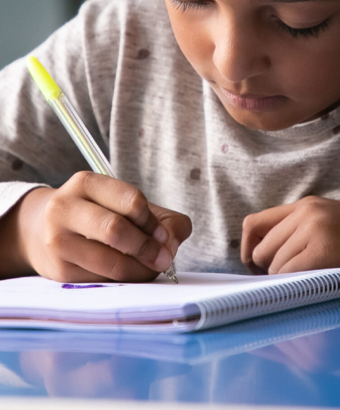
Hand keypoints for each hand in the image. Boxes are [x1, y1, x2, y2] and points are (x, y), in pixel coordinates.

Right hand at [1, 171, 190, 281]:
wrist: (40, 230)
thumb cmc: (95, 214)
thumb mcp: (122, 203)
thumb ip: (159, 217)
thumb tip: (174, 241)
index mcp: (86, 183)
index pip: (131, 200)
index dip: (153, 222)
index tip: (166, 236)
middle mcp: (65, 208)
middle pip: (116, 230)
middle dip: (148, 248)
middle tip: (164, 259)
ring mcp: (58, 241)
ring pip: (110, 262)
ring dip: (140, 270)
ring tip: (151, 269)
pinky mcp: (59, 271)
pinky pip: (102, 281)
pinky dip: (124, 281)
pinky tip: (130, 274)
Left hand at [241, 196, 339, 291]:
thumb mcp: (332, 223)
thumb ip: (301, 231)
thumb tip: (268, 259)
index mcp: (306, 205)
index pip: (255, 223)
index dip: (248, 249)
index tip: (256, 268)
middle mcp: (306, 213)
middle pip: (260, 249)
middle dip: (266, 272)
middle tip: (283, 285)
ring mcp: (313, 230)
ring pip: (273, 266)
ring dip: (284, 283)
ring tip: (306, 287)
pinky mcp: (323, 252)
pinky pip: (290, 275)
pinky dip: (293, 288)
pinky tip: (310, 290)